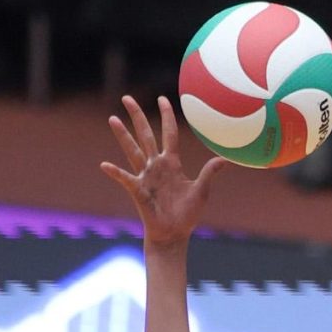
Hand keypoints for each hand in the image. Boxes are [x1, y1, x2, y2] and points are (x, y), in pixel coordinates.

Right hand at [99, 96, 220, 249]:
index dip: (166, 116)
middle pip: (145, 135)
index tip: (162, 98)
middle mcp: (156, 165)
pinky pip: (125, 178)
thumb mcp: (201, 191)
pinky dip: (115, 172)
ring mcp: (145, 176)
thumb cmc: (187, 214)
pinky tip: (105, 165)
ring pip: (132, 150)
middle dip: (137, 116)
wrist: (174, 234)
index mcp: (171, 163)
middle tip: (127, 98)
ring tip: (112, 118)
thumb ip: (209, 173)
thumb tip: (225, 159)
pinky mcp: (138, 190)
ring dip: (122, 135)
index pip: (168, 133)